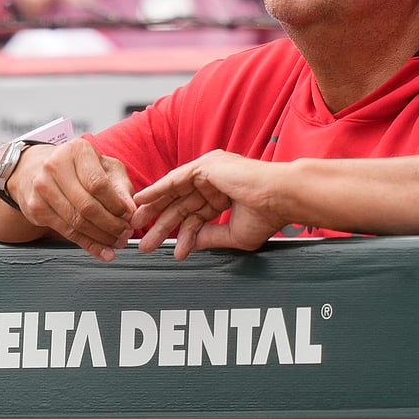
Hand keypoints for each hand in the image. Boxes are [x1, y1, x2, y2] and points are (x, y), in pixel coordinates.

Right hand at [10, 139, 136, 261]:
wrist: (37, 168)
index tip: (129, 217)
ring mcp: (42, 187)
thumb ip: (121, 187)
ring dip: (101, 237)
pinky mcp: (36, 208)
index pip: (98, 184)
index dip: (116, 205)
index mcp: (76, 151)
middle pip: (87, 206)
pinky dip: (88, 244)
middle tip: (125, 234)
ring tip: (117, 242)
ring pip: (76, 222)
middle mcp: (55, 166)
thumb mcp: (105, 167)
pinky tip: (102, 250)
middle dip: (111, 225)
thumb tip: (131, 211)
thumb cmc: (78, 166)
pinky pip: (66, 231)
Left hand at [130, 150, 286, 259]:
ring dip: (155, 210)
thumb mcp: (235, 233)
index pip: (197, 216)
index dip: (184, 235)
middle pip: (181, 205)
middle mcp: (215, 181)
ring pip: (175, 194)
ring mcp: (210, 172)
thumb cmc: (268, 214)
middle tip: (145, 242)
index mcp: (224, 195)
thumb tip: (191, 245)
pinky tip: (141, 201)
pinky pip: (175, 179)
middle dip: (162, 224)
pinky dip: (157, 189)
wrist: (281, 198)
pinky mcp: (205, 166)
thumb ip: (211, 237)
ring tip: (137, 226)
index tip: (172, 251)